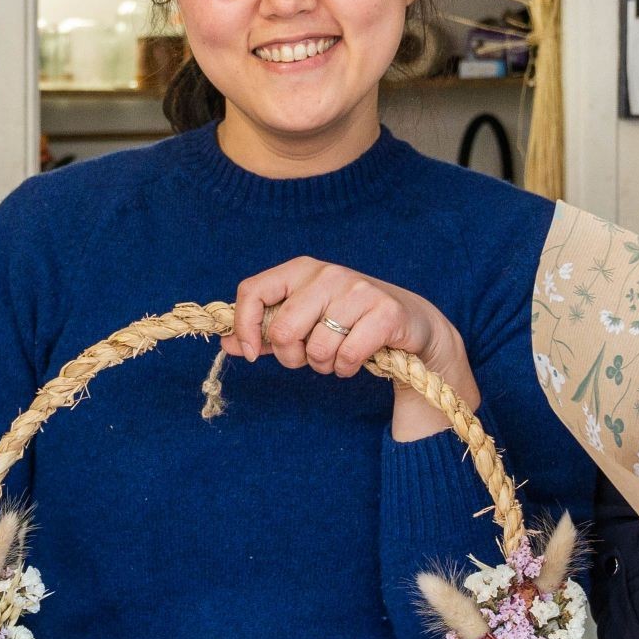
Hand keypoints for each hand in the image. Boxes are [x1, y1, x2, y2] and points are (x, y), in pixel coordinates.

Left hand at [228, 256, 479, 440]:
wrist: (411, 324)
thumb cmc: (349, 321)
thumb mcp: (305, 321)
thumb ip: (265, 331)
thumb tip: (226, 343)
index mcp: (301, 269)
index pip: (252, 291)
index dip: (244, 327)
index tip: (252, 354)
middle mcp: (328, 273)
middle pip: (282, 329)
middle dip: (291, 357)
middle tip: (308, 358)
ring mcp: (358, 290)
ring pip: (316, 347)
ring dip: (323, 365)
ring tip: (337, 356)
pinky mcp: (385, 312)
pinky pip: (347, 356)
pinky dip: (347, 368)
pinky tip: (356, 360)